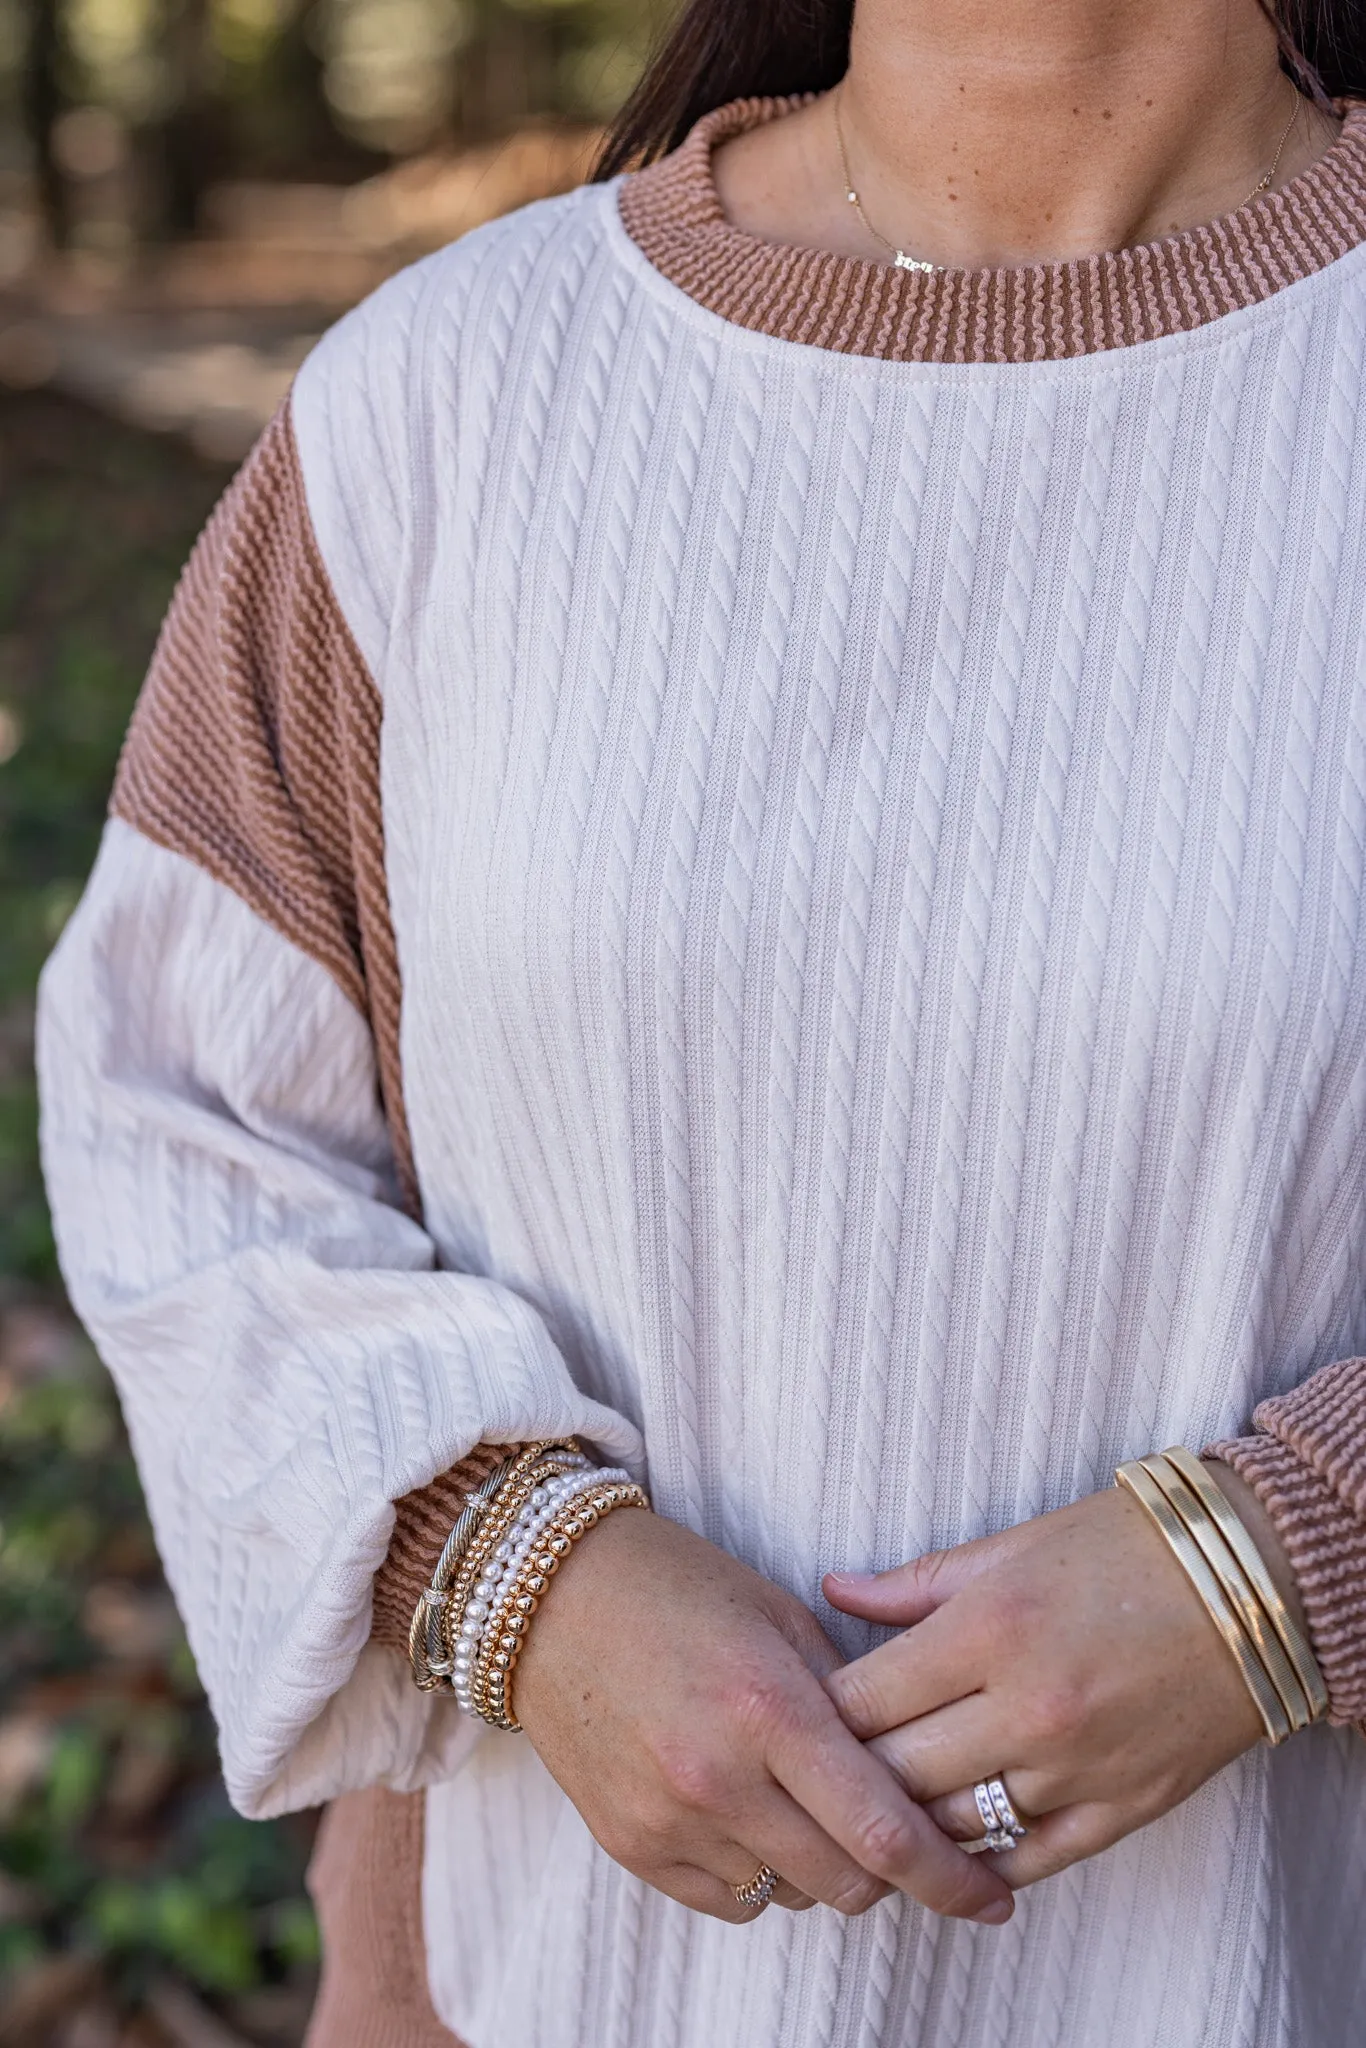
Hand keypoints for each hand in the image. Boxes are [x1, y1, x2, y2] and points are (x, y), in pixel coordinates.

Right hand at [513, 1506, 1013, 1923]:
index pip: (884, 1829)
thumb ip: (851, 1698)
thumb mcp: (780, 1617)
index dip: (952, 1876)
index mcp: (769, 1707)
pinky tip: (759, 1818)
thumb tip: (918, 1769)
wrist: (549, 1594)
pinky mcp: (629, 1845)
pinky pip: (728, 1900)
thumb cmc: (677, 1586)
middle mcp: (717, 1777)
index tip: (994, 1894)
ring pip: (789, 1895)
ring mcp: (667, 1819)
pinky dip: (760, 1874)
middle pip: (846, 1881)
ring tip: (818, 1808)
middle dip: (897, 1875)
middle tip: (918, 1847)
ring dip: (823, 1867)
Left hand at [822, 1471, 1270, 1890]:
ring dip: (906, 1821)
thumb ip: (915, 1584)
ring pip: (951, 1826)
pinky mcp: (1122, 1810)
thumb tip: (833, 1591)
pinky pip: (1027, 1857)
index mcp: (990, 1629)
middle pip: (894, 1774)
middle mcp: (1028, 1707)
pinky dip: (979, 1855)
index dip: (819, 1713)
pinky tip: (950, 1842)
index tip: (799, 1713)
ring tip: (875, 1806)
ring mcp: (1077, 1769)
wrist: (1257, 1586)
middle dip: (847, 1775)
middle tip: (821, 1771)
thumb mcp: (1012, 1545)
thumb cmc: (1126, 1548)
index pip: (866, 1700)